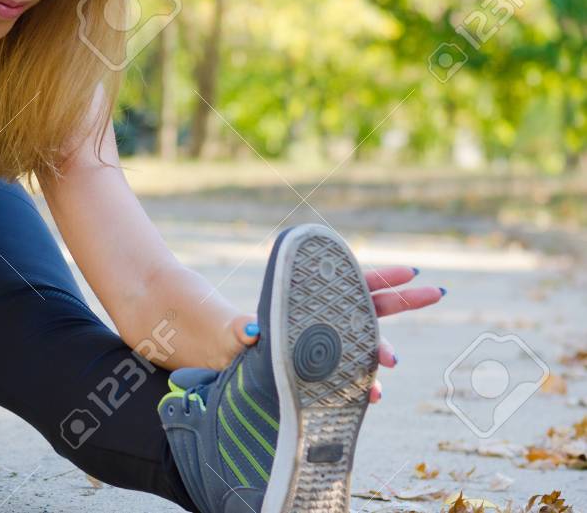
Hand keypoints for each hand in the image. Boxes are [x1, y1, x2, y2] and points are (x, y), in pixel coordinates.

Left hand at [229, 265, 443, 404]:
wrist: (228, 359)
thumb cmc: (232, 336)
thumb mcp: (231, 331)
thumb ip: (239, 331)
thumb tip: (248, 332)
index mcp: (308, 298)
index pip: (351, 281)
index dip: (383, 276)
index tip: (412, 271)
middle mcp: (324, 318)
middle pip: (373, 305)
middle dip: (405, 300)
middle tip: (437, 294)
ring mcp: (329, 343)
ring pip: (367, 343)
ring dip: (381, 354)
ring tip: (389, 366)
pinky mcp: (326, 369)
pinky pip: (353, 374)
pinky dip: (366, 384)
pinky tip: (374, 395)